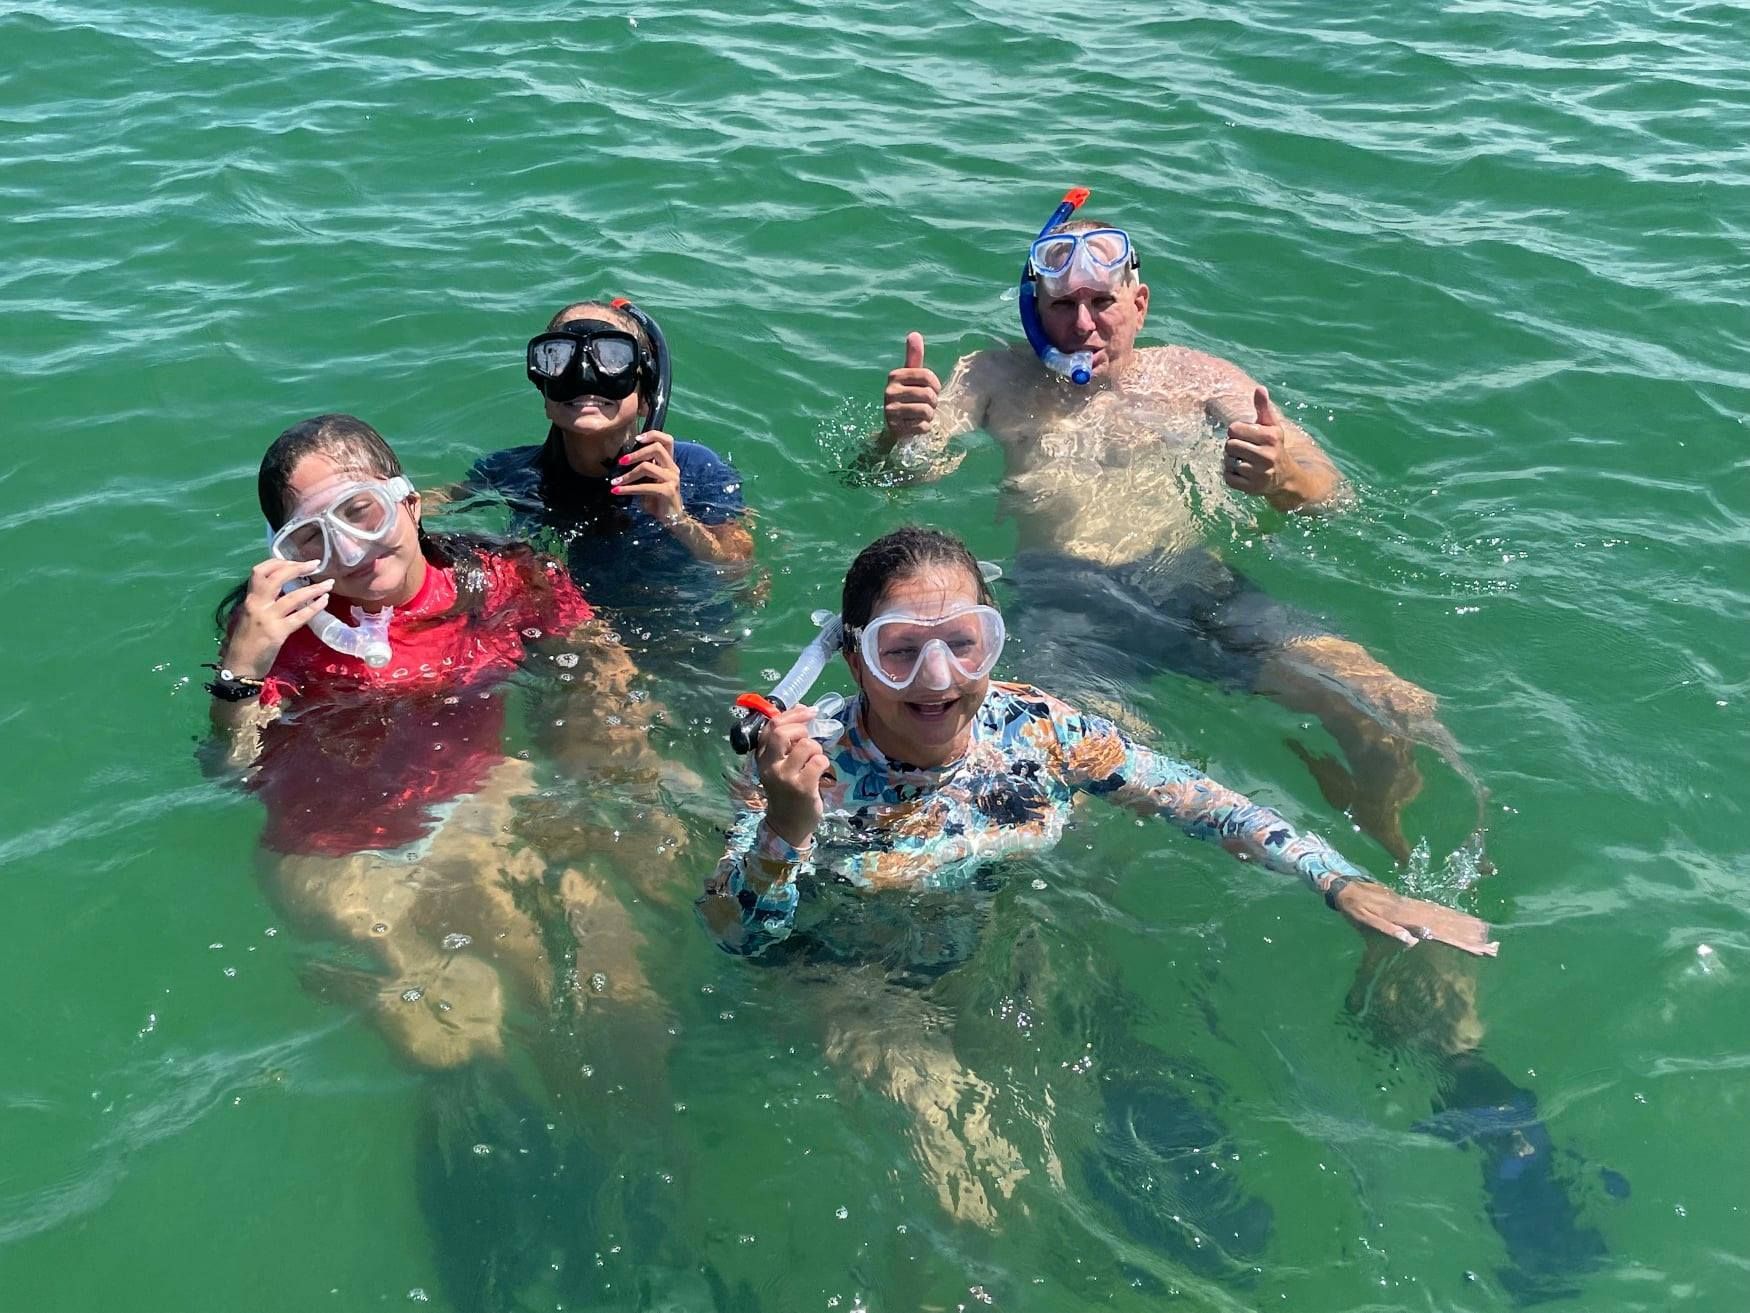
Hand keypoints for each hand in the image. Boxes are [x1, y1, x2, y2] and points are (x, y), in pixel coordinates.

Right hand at [219, 557, 334, 677]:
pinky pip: (300, 617)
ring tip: (328, 583)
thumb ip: (259, 602)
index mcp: (248, 600)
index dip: (276, 562)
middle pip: (276, 578)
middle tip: (314, 564)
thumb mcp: (246, 616)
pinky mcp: (279, 633)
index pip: (258, 572)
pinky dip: (314, 607)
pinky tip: (324, 601)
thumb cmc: (243, 641)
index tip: (292, 560)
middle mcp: (256, 605)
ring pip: (293, 597)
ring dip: (313, 588)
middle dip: (296, 568)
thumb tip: (277, 589)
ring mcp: (268, 619)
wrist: (239, 666)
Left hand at [610, 429, 685, 523]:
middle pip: (656, 448)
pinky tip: (617, 491)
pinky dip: (628, 488)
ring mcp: (672, 479)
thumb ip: (642, 470)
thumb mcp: (648, 481)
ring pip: (647, 466)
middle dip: (636, 453)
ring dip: (628, 474)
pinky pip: (645, 486)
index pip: (667, 440)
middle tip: (621, 462)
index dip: (653, 434)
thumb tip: (622, 461)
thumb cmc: (657, 501)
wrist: (671, 520)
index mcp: (669, 463)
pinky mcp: (668, 491)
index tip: (637, 438)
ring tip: (615, 482)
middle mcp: (672, 468)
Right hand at [753, 703, 832, 847]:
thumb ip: (787, 738)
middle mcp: (770, 765)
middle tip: (810, 737)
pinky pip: (818, 761)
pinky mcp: (801, 787)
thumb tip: (801, 707)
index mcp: (762, 756)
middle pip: (782, 731)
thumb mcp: (780, 763)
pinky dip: (823, 762)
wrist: (788, 824)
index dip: (792, 714)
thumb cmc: (787, 789)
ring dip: (816, 748)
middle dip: (802, 728)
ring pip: (805, 745)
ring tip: (815, 759)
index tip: (808, 712)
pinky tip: (820, 772)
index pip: (771, 725)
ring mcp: (785, 777)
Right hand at [883, 332, 942, 440]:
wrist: (895, 424)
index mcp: (895, 375)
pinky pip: (922, 426)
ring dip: (929, 416)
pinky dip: (923, 427)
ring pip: (926, 411)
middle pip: (928, 395)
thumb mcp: (910, 376)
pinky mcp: (895, 428)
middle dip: (933, 403)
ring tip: (920, 415)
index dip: (935, 385)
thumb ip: (913, 357)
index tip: (931, 390)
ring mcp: (890, 411)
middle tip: (925, 405)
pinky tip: (914, 425)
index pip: (927, 376)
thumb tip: (914, 334)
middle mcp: (889, 391)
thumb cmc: (908, 395)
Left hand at [1224, 386, 1301, 496]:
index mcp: (1270, 437)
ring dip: (1231, 461)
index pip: (1234, 429)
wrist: (1285, 477)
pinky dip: (1230, 475)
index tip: (1245, 435)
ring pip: (1228, 462)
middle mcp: (1267, 455)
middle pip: (1229, 445)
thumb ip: (1263, 407)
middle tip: (1243, 449)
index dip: (1235, 431)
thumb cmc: (1274, 446)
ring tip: (1244, 461)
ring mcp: (1260, 473)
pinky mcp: (1252, 488)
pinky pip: (1228, 478)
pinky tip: (1242, 473)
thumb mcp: (1271, 426)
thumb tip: (1260, 388)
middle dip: (1232, 446)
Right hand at [1332, 880, 1499, 957]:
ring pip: (1419, 925)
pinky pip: (1385, 927)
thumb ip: (1406, 924)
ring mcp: (1390, 914)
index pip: (1444, 921)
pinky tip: (1411, 940)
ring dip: (1442, 936)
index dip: (1464, 930)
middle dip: (1464, 938)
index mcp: (1414, 910)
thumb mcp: (1391, 914)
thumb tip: (1420, 934)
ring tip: (1466, 946)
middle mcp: (1407, 910)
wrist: (1343, 886)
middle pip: (1440, 925)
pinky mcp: (1371, 918)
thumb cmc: (1367, 904)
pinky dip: (1396, 932)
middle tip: (1490, 949)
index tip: (1486, 940)